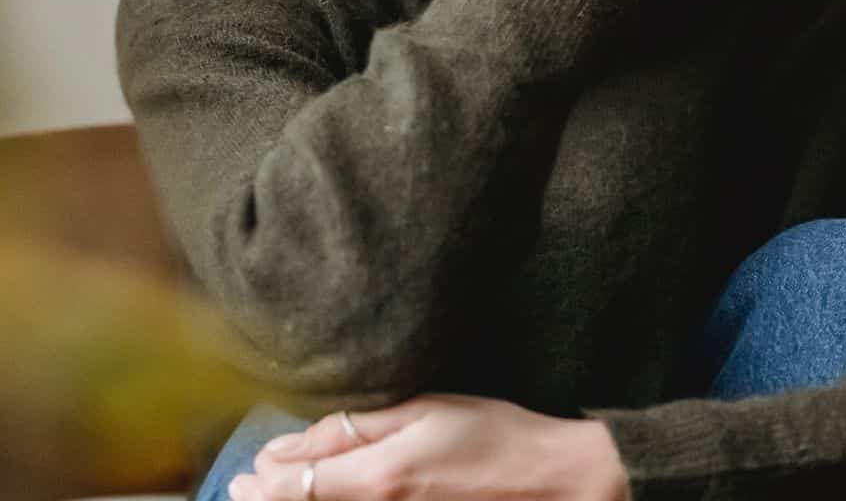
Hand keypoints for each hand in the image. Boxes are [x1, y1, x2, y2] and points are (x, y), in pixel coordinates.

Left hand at [230, 392, 630, 500]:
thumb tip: (292, 445)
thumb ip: (359, 427)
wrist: (548, 479)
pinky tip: (326, 496)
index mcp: (383, 477)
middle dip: (270, 500)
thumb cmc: (494, 433)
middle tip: (241, 491)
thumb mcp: (427, 410)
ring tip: (270, 495)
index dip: (267, 483)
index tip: (244, 475)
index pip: (304, 487)